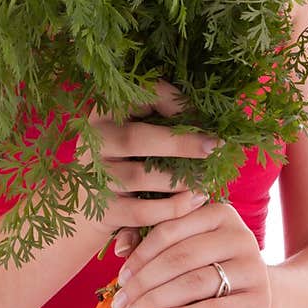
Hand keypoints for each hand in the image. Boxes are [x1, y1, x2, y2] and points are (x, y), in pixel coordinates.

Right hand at [76, 78, 221, 240]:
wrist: (91, 201)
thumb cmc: (130, 157)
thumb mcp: (140, 130)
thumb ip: (166, 120)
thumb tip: (211, 122)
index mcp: (105, 112)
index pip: (137, 96)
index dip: (173, 101)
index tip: (204, 114)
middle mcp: (94, 142)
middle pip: (135, 139)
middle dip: (181, 143)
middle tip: (216, 146)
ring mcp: (94, 178)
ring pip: (139, 177)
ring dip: (180, 179)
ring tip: (210, 178)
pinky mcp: (104, 210)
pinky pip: (141, 211)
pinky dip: (173, 208)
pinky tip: (197, 200)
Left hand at [108, 199, 272, 307]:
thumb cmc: (206, 277)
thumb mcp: (180, 256)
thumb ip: (149, 244)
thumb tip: (120, 248)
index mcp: (220, 214)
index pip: (171, 229)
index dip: (140, 255)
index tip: (120, 279)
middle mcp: (241, 236)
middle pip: (181, 256)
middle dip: (144, 283)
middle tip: (120, 304)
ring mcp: (253, 269)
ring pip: (194, 282)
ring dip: (155, 301)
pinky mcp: (257, 302)